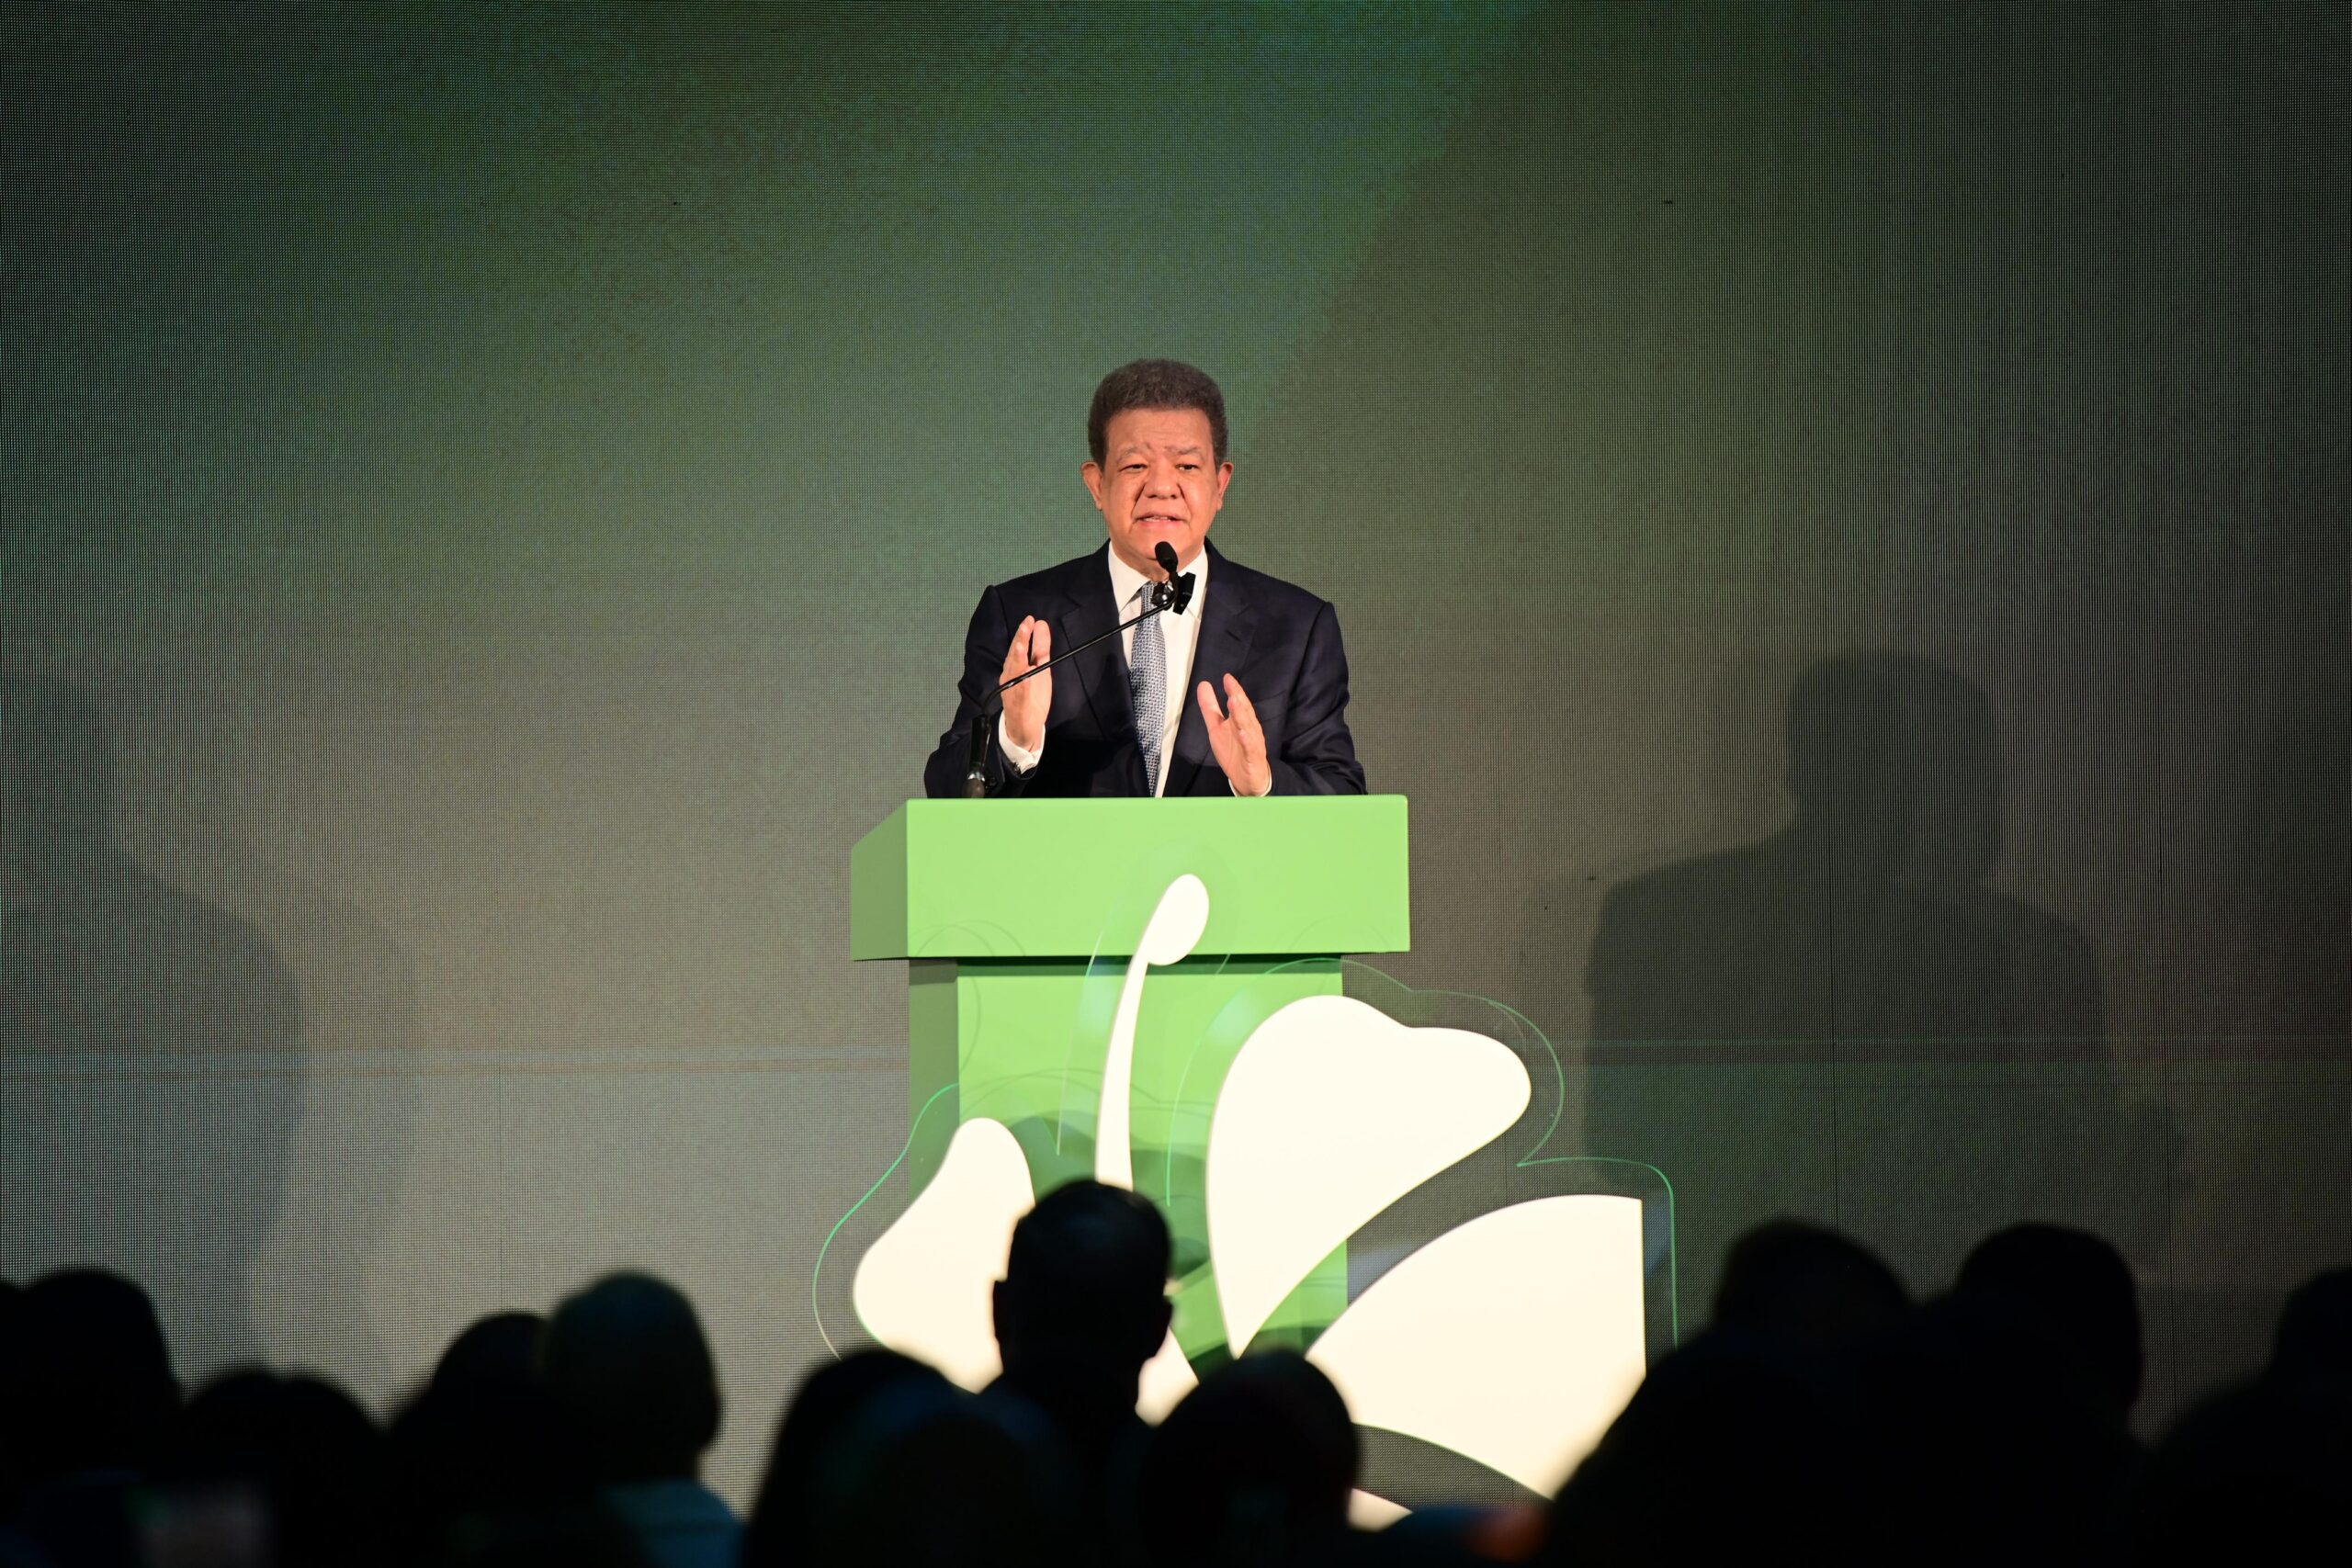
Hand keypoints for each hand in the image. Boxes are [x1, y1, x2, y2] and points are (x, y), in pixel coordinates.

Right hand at [999, 616, 1051, 753]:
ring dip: (1017, 659)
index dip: (1024, 633)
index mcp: (1016, 667)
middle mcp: (1010, 677)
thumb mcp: (1041, 669)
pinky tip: (1026, 677)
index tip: (1030, 619)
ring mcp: (1012, 691)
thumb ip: (1041, 648)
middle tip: (1026, 625)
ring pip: (1014, 673)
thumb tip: (1041, 624)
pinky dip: (1022, 685)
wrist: (1025, 728)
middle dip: (1020, 640)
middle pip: (1015, 656)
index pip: (1019, 647)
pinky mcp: (1017, 706)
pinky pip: (1019, 695)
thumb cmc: (1031, 696)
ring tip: (1022, 645)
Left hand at [1197, 673, 1272, 796]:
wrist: (1248, 778)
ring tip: (1235, 703)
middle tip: (1232, 687)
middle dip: (1238, 699)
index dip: (1234, 690)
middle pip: (1244, 712)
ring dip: (1242, 715)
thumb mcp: (1216, 727)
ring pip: (1248, 727)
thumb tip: (1203, 685)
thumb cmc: (1234, 750)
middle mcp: (1249, 729)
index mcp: (1241, 720)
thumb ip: (1210, 707)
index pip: (1239, 703)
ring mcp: (1252, 743)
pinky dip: (1247, 741)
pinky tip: (1242, 733)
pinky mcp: (1252, 757)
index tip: (1227, 678)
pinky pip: (1250, 748)